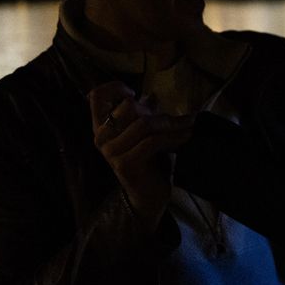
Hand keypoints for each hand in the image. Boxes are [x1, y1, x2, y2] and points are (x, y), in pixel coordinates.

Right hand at [89, 82, 194, 226]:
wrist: (148, 196)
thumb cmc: (148, 161)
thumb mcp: (144, 133)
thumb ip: (143, 114)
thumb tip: (150, 94)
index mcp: (101, 127)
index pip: (96, 96)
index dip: (115, 87)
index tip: (135, 93)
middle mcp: (101, 138)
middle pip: (127, 106)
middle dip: (155, 110)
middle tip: (174, 118)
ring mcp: (111, 152)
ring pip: (143, 124)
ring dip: (171, 122)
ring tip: (189, 124)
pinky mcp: (125, 164)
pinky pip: (152, 142)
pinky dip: (173, 136)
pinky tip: (186, 135)